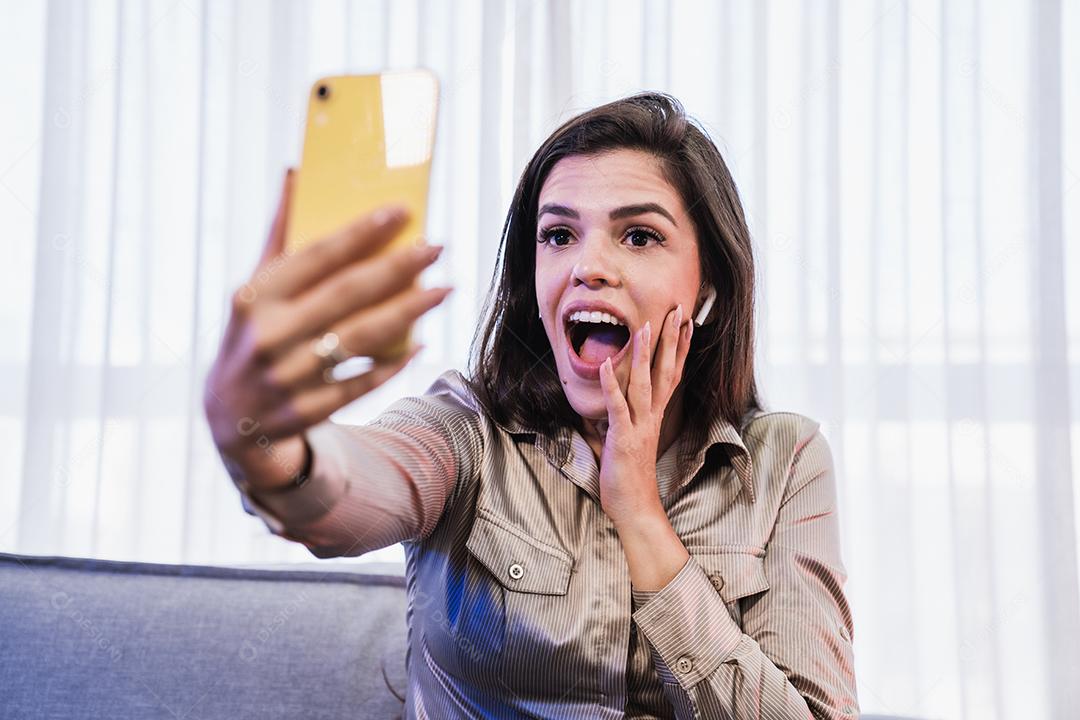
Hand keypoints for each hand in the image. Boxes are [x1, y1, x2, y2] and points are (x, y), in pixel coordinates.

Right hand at [203, 168, 452, 484]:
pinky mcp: (306, 413)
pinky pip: (361, 383)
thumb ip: (279, 236)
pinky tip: (421, 341)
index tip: (402, 210)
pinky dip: (394, 363)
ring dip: (408, 311)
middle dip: (397, 267)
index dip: (361, 232)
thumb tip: (297, 173)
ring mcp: (287, 378)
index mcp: (254, 297)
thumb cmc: (252, 335)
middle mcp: (268, 336)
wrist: (228, 420)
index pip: (315, 256)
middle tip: (436, 247)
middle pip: (346, 294)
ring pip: (360, 338)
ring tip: (444, 290)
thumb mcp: (254, 290)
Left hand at [596, 303, 693, 525]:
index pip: (671, 374)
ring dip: (643, 354)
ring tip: (645, 326)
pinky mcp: (623, 437)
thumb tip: (609, 410)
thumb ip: (621, 422)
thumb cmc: (630, 479)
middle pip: (665, 371)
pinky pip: (617, 406)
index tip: (686, 324)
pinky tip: (604, 364)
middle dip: (670, 339)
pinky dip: (610, 385)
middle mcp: (652, 416)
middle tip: (678, 310)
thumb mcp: (626, 443)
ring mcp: (639, 426)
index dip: (680, 348)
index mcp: (655, 416)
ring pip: (644, 383)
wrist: (636, 508)